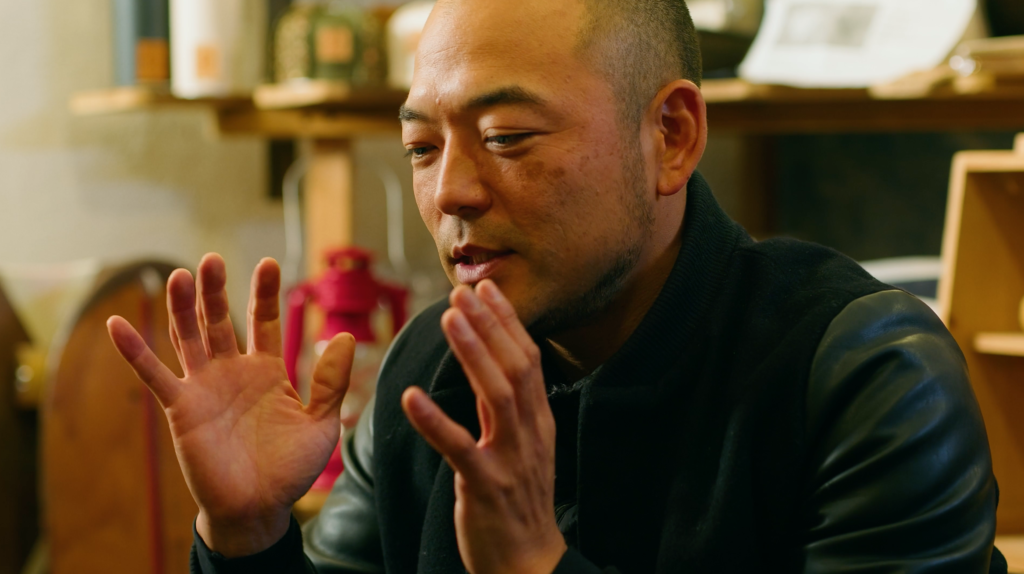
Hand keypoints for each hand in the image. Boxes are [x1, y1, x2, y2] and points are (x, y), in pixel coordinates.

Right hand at [107, 254, 354, 556]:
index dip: (264, 293)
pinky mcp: (181, 408)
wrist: (258, 508)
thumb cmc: (290, 468)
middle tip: (213, 259)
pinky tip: (117, 325)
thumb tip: (346, 337)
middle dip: (217, 290)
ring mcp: (205, 387)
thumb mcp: (321, 422)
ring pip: (189, 338)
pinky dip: (135, 351)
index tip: (268, 263)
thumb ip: (331, 381)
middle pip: (221, 320)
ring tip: (179, 275)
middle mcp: (233, 371)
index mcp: (268, 370)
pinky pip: (155, 376)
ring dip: (182, 308)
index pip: (263, 321)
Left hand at [401, 280, 566, 573]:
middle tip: (463, 292)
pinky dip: (435, 420)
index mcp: (538, 422)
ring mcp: (511, 460)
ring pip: (498, 395)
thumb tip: (489, 363)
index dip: (508, 322)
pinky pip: (459, 448)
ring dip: (473, 354)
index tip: (488, 289)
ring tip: (448, 320)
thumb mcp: (522, 448)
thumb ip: (506, 408)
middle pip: (515, 368)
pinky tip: (411, 397)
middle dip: (490, 326)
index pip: (528, 360)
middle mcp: (530, 434)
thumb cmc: (519, 503)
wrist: (528, 564)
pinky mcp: (486, 486)